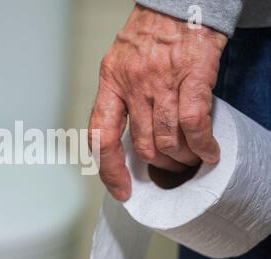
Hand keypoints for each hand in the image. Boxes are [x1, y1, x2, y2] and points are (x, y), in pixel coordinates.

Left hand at [88, 4, 226, 200]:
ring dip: (181, 158)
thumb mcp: (118, 64)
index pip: (101, 136)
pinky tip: (209, 151)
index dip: (108, 169)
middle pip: (142, 145)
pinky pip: (195, 123)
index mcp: (110, 83)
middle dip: (158, 164)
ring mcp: (163, 81)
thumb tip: (123, 140)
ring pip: (168, 140)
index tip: (120, 189)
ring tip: (189, 159)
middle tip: (169, 165)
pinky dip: (202, 144)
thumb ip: (118, 100)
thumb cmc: (148, 34)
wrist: (176, 3)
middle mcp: (133, 84)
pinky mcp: (193, 76)